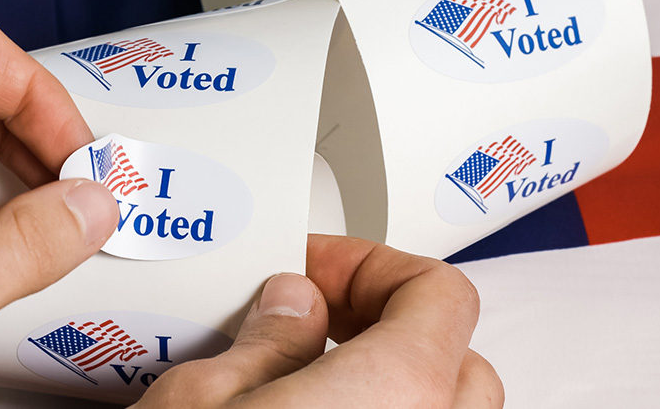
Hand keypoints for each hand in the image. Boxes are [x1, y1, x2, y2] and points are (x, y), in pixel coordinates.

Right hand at [135, 234, 502, 407]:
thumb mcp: (200, 402)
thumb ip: (266, 341)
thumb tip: (294, 308)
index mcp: (397, 392)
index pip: (439, 292)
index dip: (372, 265)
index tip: (311, 270)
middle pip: (458, 354)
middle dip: (389, 321)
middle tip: (317, 316)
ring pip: (448, 407)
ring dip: (398, 377)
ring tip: (318, 373)